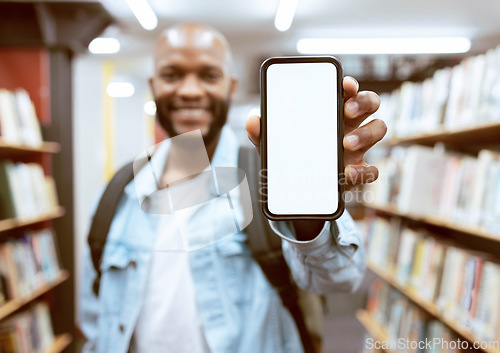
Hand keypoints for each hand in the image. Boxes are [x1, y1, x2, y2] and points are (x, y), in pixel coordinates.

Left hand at [245, 76, 385, 190]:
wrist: (295, 190)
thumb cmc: (287, 156)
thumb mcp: (271, 144)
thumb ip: (261, 132)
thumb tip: (253, 120)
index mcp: (330, 111)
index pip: (347, 90)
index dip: (350, 84)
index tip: (345, 85)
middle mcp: (348, 124)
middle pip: (370, 102)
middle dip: (364, 101)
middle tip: (347, 111)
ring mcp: (357, 147)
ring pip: (379, 128)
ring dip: (367, 133)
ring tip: (346, 143)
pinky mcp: (358, 171)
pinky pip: (372, 169)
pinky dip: (364, 171)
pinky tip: (348, 173)